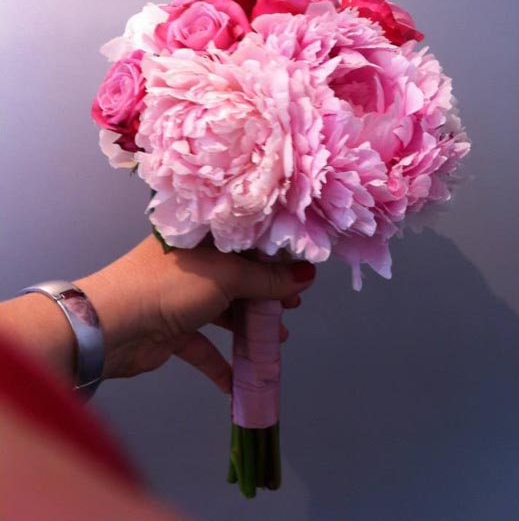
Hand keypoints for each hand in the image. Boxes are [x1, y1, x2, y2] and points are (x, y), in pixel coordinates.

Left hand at [75, 235, 315, 392]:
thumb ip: (267, 279)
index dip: (273, 253)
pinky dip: (222, 363)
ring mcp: (180, 297)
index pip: (243, 239)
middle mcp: (190, 263)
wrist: (112, 327)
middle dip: (266, 293)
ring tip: (278, 336)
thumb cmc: (168, 286)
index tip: (300, 267)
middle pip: (237, 276)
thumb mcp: (226, 276)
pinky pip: (205, 346)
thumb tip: (307, 274)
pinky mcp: (173, 330)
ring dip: (250, 325)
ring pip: (224, 310)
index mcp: (199, 237)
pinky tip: (242, 379)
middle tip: (293, 303)